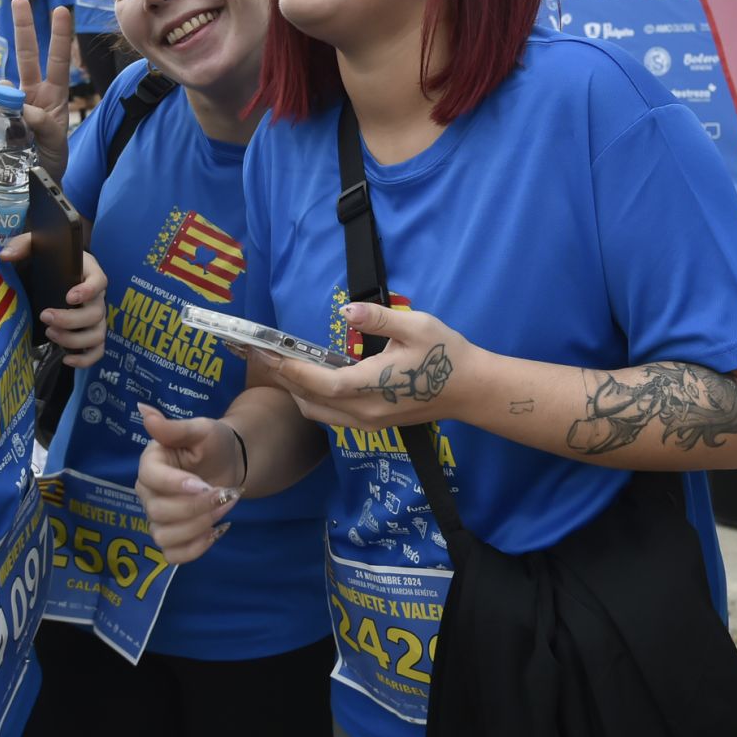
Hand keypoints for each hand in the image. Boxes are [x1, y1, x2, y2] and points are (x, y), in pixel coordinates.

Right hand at [9, 0, 72, 178]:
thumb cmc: (51, 163)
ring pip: (2, 86)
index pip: (58, 62)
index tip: (60, 10)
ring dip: (4, 98)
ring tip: (14, 130)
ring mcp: (12, 106)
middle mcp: (33, 95)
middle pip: (28, 56)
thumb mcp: (56, 143)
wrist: (33, 188)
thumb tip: (21, 106)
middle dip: (24, 28)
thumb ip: (44, 124)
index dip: (59, 37)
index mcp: (54, 97)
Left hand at [27, 249, 106, 366]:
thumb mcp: (35, 247)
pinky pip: (97, 350)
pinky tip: (66, 359)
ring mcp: (95, 317)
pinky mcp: (90, 335)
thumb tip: (5, 256)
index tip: (69, 296)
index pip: (100, 281)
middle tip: (45, 316)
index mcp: (88, 272)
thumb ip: (22, 245)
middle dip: (71, 319)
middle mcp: (97, 297)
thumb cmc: (46, 260)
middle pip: (97, 313)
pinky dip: (86, 359)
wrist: (48, 276)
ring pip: (97, 334)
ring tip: (50, 334)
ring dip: (75, 339)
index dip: (89, 290)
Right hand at [135, 404, 243, 562]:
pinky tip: (215, 532)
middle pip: (159, 512)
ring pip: (164, 536)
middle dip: (197, 507)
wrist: (230, 462)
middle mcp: (147, 493)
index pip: (151, 480)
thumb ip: (175, 428)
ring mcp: (157, 518)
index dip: (176, 486)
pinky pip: (173, 555)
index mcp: (150, 464)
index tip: (203, 484)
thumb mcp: (200, 430)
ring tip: (224, 508)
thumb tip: (145, 412)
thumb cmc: (213, 443)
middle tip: (226, 494)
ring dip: (198, 527)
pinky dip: (194, 549)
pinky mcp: (171, 536)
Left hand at [258, 302, 473, 430]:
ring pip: (319, 413)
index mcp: (371, 386)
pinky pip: (332, 417)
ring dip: (298, 392)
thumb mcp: (416, 325)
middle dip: (285, 379)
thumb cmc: (446, 355)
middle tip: (264, 356)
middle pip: (311, 401)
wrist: (472, 390)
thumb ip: (378, 319)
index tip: (266, 353)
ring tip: (283, 367)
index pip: (319, 382)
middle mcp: (364, 412)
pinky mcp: (374, 425)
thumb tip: (346, 312)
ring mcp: (369, 423)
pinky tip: (312, 381)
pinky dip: (314, 400)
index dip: (290, 370)